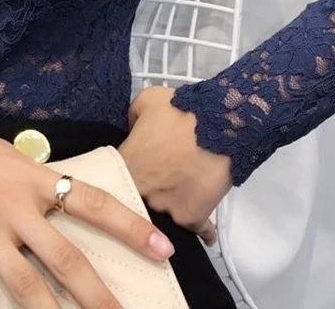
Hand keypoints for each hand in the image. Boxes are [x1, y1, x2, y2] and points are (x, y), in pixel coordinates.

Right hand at [0, 98, 177, 308]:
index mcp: (32, 177)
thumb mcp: (4, 152)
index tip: (163, 248)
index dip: (130, 226)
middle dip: (100, 298)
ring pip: (27, 287)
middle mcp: (14, 206)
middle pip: (67, 260)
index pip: (93, 202)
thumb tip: (55, 203)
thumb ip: (30, 181)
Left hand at [117, 86, 231, 245]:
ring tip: (179, 196)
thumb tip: (133, 129)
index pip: (113, 177)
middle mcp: (142, 192)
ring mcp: (166, 209)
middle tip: (156, 180)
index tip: (133, 169)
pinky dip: (203, 232)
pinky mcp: (192, 218)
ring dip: (169, 207)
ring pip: (163, 215)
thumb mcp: (147, 100)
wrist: (222, 126)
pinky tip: (205, 233)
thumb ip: (132, 116)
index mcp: (127, 165)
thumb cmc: (183, 111)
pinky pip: (197, 231)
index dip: (123, 172)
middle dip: (144, 192)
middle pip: (136, 199)